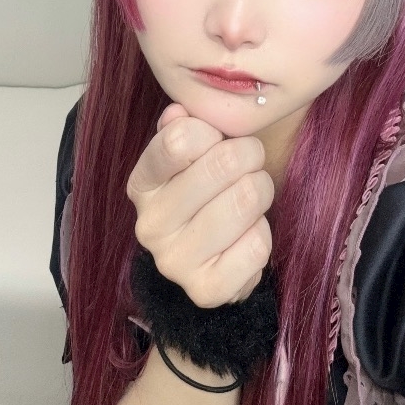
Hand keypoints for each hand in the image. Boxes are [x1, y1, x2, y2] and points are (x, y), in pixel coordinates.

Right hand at [126, 104, 273, 306]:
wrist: (214, 260)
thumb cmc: (207, 196)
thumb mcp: (194, 156)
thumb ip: (187, 129)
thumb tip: (179, 113)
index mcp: (142, 185)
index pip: (178, 141)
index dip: (213, 133)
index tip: (218, 140)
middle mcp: (149, 225)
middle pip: (222, 165)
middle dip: (249, 157)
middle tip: (250, 164)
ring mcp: (175, 261)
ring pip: (245, 201)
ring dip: (260, 192)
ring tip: (251, 198)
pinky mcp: (206, 290)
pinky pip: (257, 245)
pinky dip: (262, 233)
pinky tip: (247, 235)